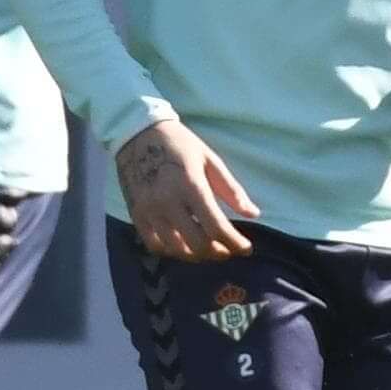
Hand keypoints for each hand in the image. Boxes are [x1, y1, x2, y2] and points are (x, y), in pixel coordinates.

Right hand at [116, 116, 258, 259]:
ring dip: (198, 255)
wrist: (138, 134)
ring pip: (177, 249)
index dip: (235, 243)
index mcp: (191, 185)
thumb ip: (231, 189)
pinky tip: (184, 246)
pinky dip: (172, 251)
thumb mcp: (210, 160)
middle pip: (198, 244)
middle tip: (229, 249)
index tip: (246, 248)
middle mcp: (169, 202)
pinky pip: (155, 245)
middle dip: (219, 252)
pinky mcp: (136, 215)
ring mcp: (150, 211)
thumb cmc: (180, 145)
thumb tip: (254, 214)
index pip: (216, 227)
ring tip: (209, 248)